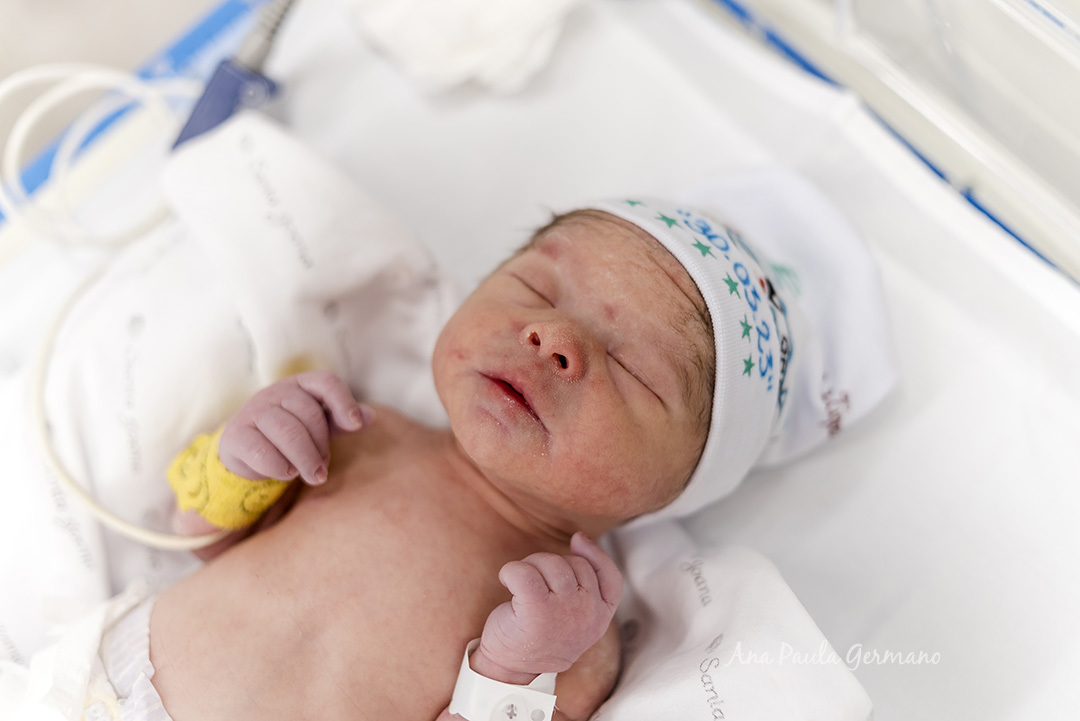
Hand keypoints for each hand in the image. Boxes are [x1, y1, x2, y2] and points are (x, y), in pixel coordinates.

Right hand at [218, 371, 372, 485]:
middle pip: (308, 412)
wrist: (247, 453)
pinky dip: (279, 466)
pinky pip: (262, 450)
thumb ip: (342, 421)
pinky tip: (286, 474)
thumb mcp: (320, 427)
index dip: (343, 401)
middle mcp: (275, 392)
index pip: (325, 382)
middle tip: (323, 468)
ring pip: (287, 431)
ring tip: (313, 476)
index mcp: (300, 385)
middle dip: (321, 445)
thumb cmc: (291, 435)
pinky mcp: (236, 435)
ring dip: (305, 458)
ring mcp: (253, 411)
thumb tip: (370, 416)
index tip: (355, 425)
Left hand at [476, 532, 622, 677]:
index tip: (578, 541)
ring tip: (521, 585)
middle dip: (551, 564)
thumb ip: (584, 585)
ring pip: (551, 563)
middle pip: (576, 563)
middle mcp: (587, 613)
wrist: (511, 669)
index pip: (610, 577)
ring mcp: (564, 610)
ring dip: (530, 566)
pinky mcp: (536, 608)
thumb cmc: (541, 635)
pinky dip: (510, 571)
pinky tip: (507, 582)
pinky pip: (524, 571)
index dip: (596, 554)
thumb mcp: (575, 616)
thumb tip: (580, 539)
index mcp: (600, 617)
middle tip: (535, 583)